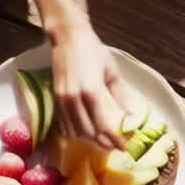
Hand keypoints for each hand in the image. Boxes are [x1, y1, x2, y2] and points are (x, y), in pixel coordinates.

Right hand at [50, 21, 132, 147]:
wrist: (68, 38)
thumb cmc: (94, 51)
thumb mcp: (112, 72)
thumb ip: (120, 96)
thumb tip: (128, 116)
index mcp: (92, 92)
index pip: (104, 126)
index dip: (114, 140)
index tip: (124, 147)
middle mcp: (75, 99)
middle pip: (88, 133)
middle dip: (102, 143)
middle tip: (114, 146)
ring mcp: (63, 100)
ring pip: (75, 131)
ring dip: (89, 139)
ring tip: (102, 140)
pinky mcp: (55, 99)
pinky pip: (65, 124)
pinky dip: (76, 132)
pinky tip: (85, 132)